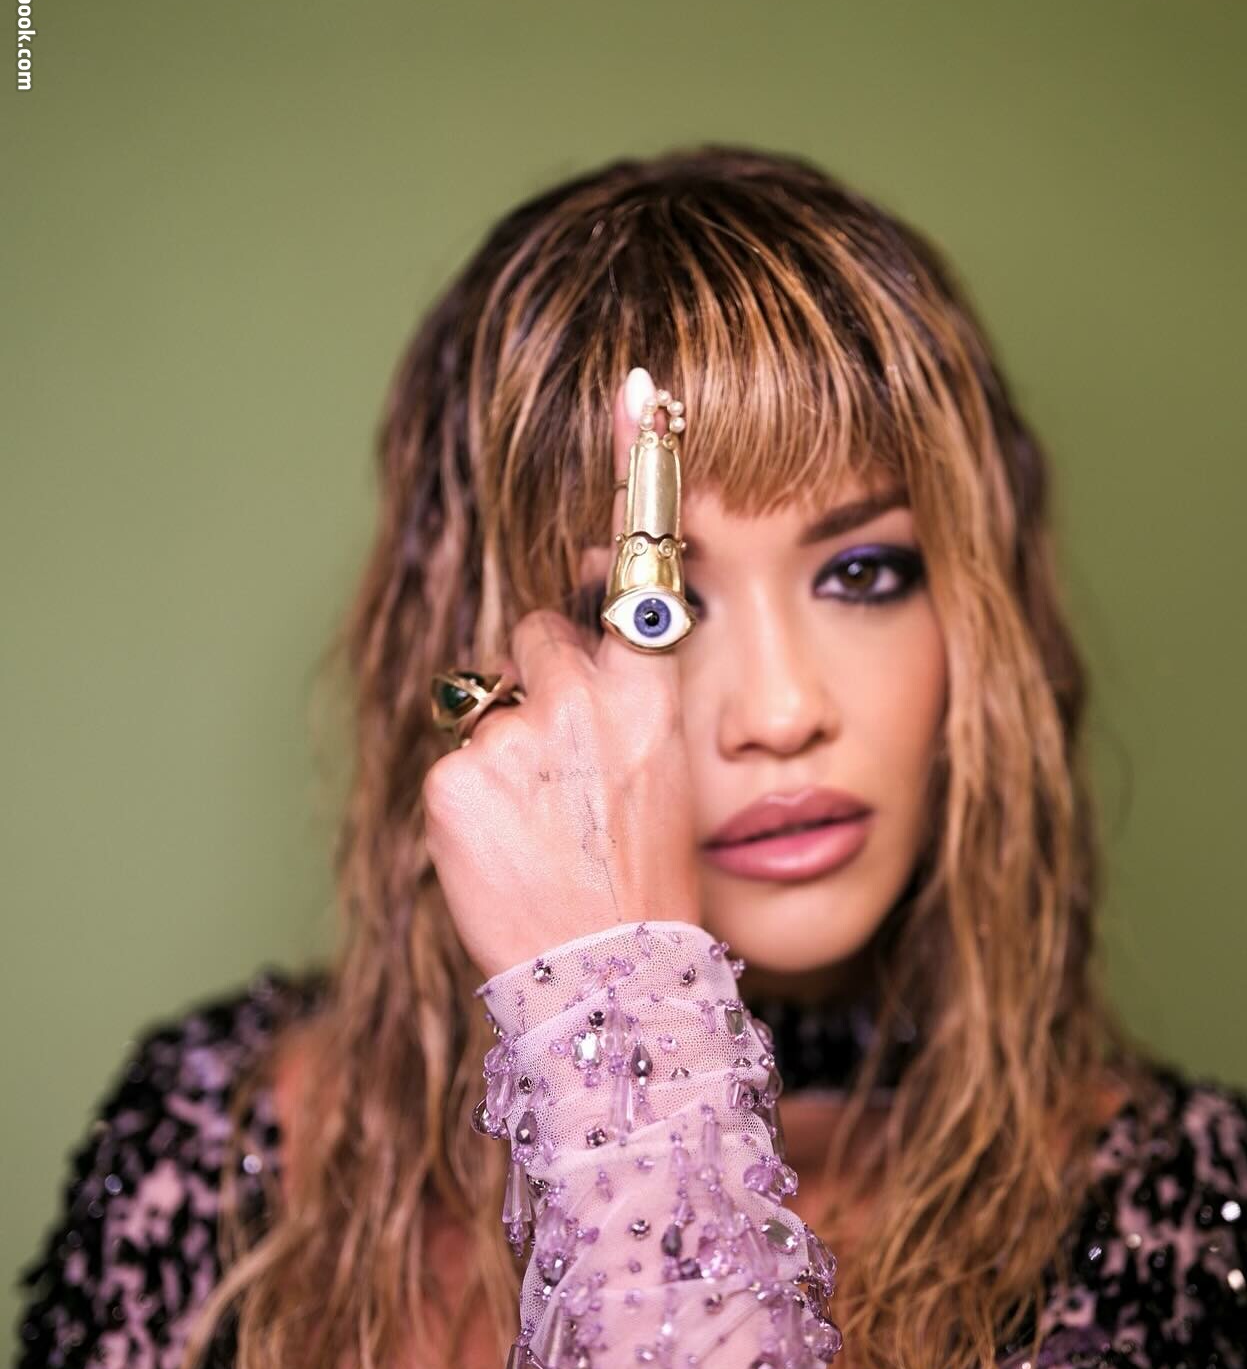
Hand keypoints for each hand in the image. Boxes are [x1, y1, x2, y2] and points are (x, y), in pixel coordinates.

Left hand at [421, 367, 703, 978]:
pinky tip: (507, 848)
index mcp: (652, 695)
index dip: (641, 468)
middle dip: (542, 682)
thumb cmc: (649, 885)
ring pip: (491, 701)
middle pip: (536, 633)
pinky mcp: (455, 777)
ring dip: (507, 749)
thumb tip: (578, 641)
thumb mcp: (669, 777)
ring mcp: (515, 736)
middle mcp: (585, 699)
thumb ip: (626, 698)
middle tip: (566, 771)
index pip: (642, 565)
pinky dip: (471, 799)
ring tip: (542, 828)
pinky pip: (455, 758)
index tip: (641, 388)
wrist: (613, 980)